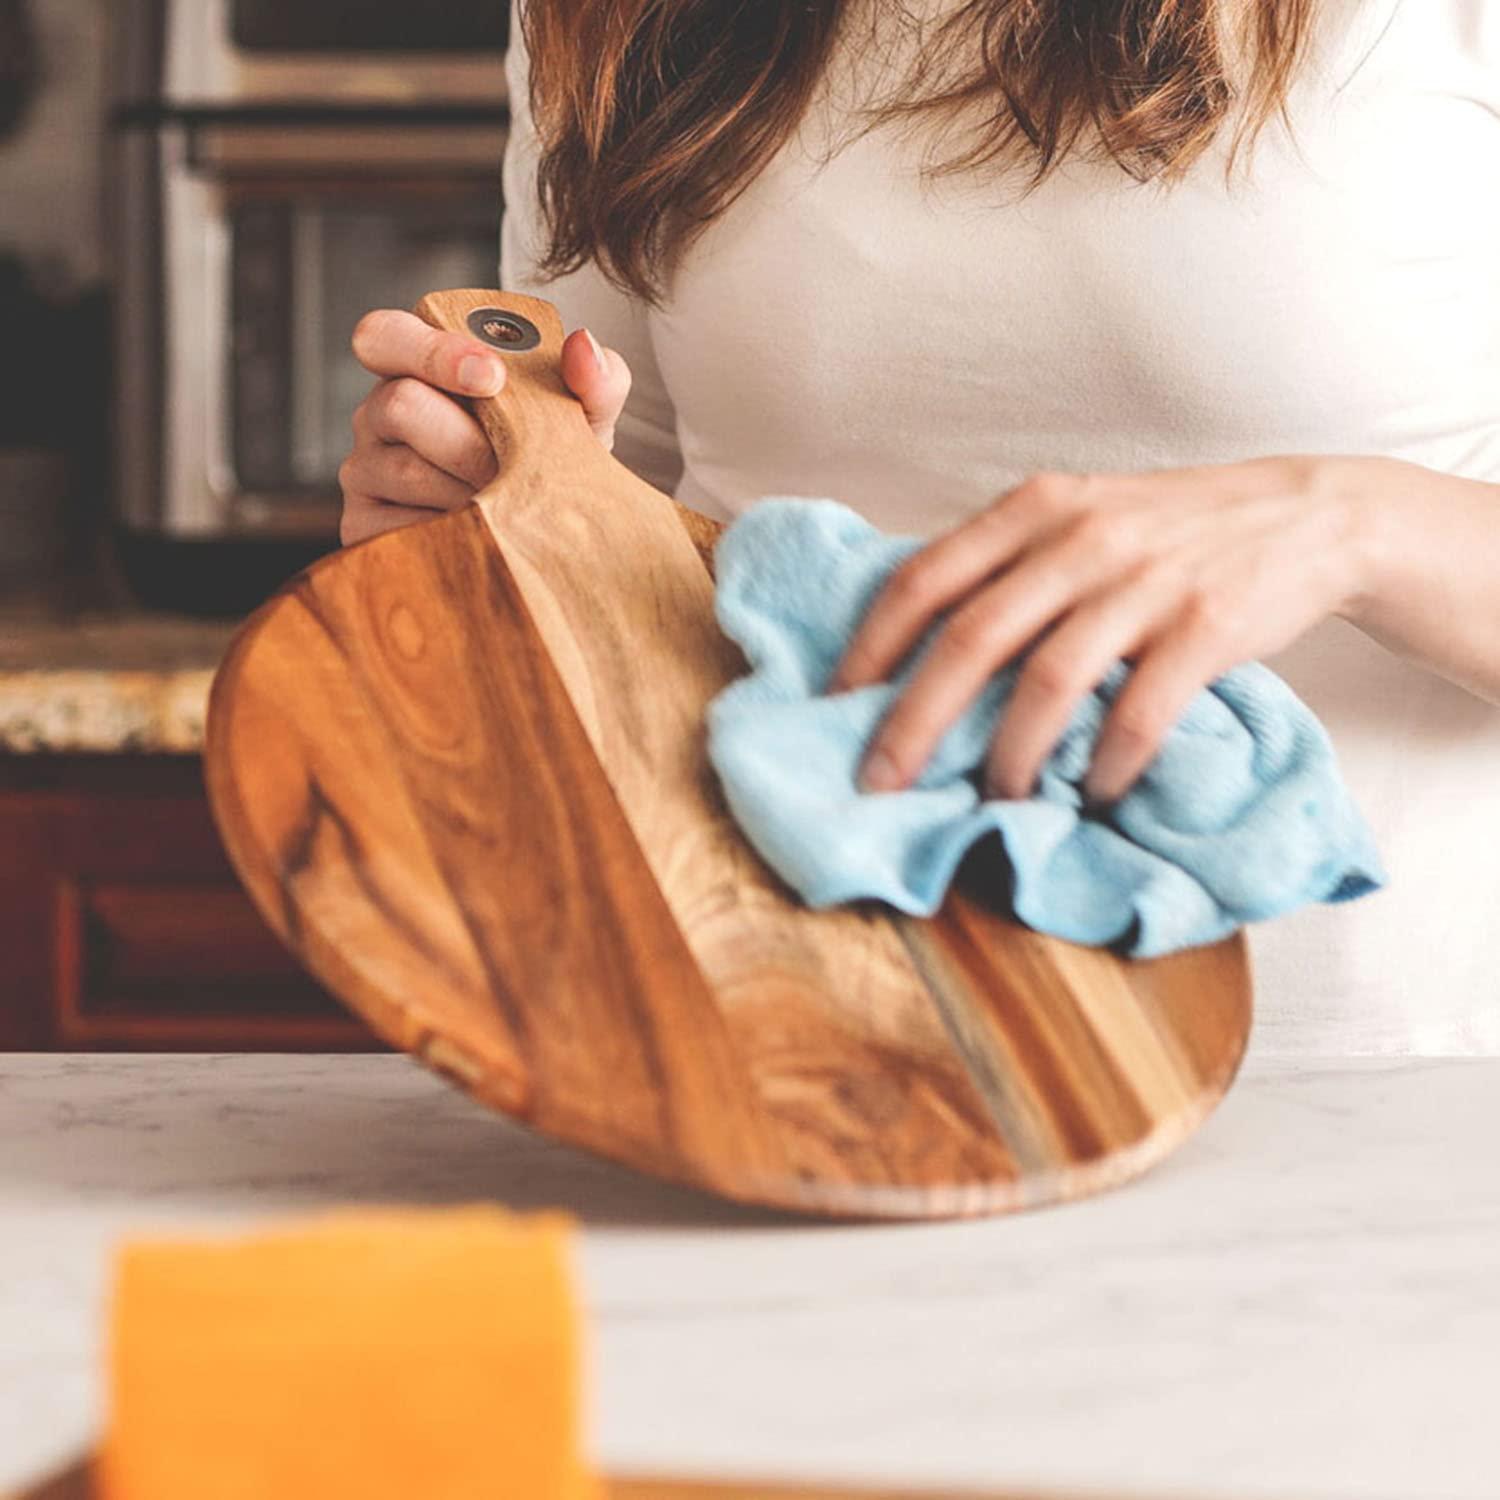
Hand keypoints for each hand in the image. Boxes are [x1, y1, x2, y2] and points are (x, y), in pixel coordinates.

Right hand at [339, 308, 631, 545]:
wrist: (548, 539)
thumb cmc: (551, 462)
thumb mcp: (582, 420)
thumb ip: (594, 379)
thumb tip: (584, 346)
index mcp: (419, 367)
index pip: (384, 335)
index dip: (432, 351)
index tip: (493, 378)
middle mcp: (379, 412)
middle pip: (401, 404)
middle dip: (470, 441)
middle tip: (514, 468)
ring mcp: (365, 469)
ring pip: (407, 470)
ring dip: (471, 492)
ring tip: (508, 507)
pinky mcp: (365, 525)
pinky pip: (399, 525)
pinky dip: (453, 532)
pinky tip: (482, 535)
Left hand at [827, 455, 1382, 803]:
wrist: (1304, 515)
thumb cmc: (1167, 530)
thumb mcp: (1077, 515)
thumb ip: (1004, 562)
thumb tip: (912, 643)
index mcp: (1033, 508)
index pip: (924, 579)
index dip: (870, 648)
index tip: (834, 706)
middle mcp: (1080, 537)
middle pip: (970, 639)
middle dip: (914, 722)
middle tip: (879, 784)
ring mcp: (1145, 579)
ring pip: (1049, 682)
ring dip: (1010, 756)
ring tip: (993, 802)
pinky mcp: (1208, 624)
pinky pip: (1139, 711)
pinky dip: (1108, 761)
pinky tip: (1093, 792)